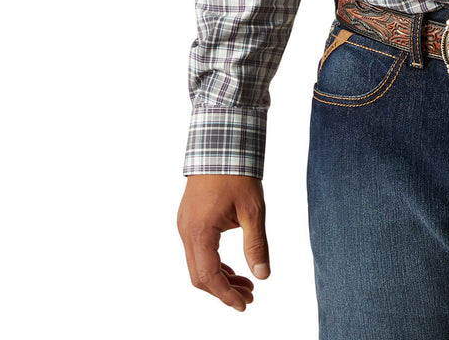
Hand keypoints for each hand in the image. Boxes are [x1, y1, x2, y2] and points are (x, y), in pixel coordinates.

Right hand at [177, 174, 269, 310]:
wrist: (221, 143)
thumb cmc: (238, 173)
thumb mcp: (253, 210)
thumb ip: (256, 244)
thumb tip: (263, 275)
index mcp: (200, 231)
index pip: (209, 276)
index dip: (226, 295)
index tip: (243, 305)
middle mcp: (187, 231)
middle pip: (199, 276)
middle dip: (223, 290)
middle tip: (249, 297)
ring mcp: (185, 225)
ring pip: (197, 264)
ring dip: (220, 277)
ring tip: (246, 284)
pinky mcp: (189, 219)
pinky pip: (197, 250)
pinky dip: (213, 263)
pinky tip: (232, 267)